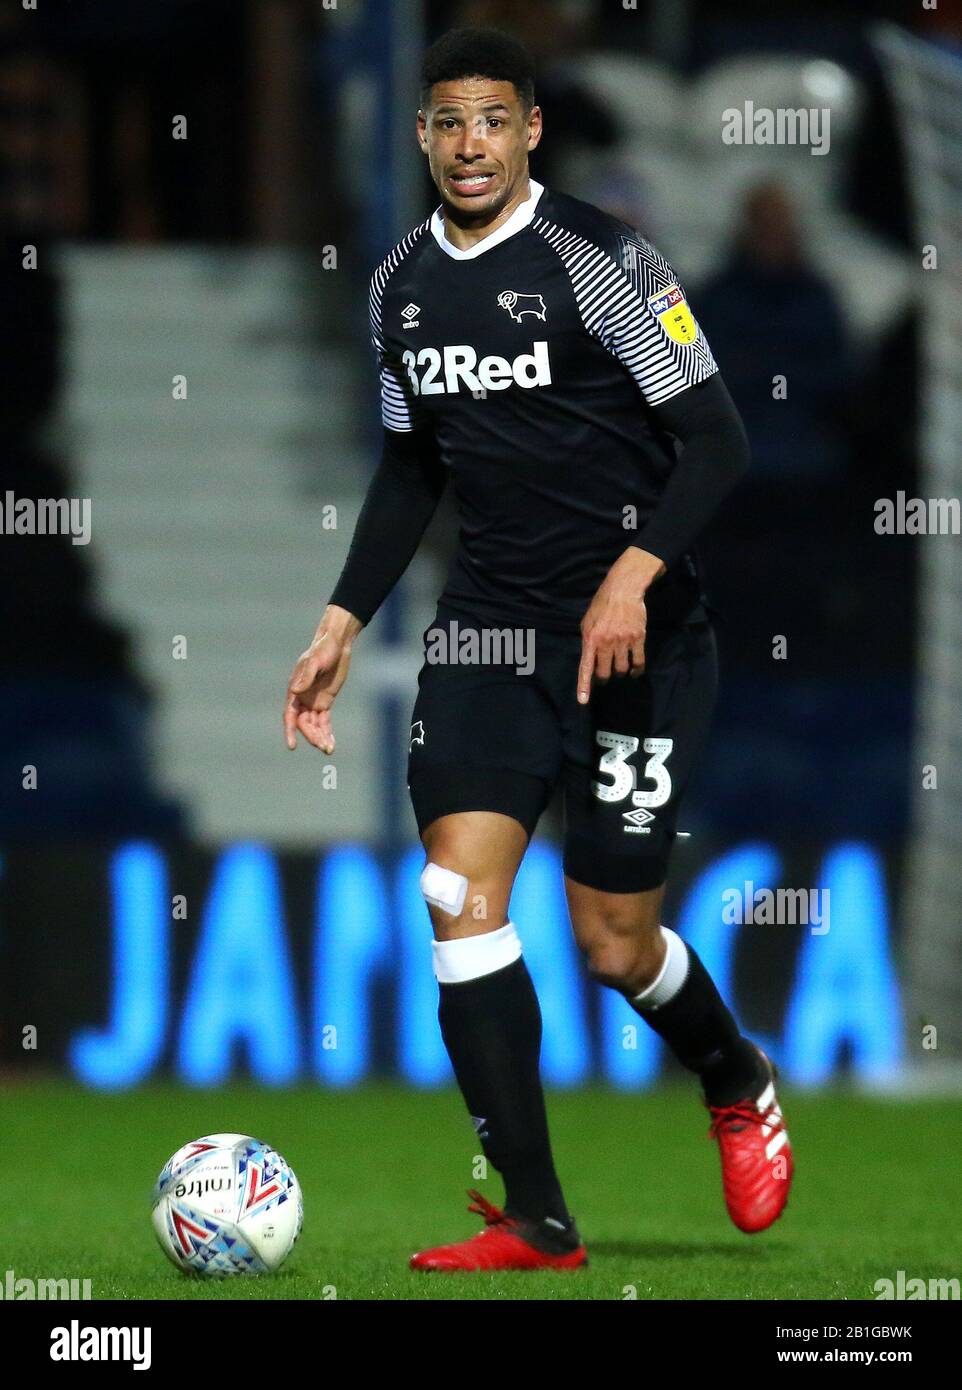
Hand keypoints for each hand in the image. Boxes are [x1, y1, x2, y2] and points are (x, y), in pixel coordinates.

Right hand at [283, 606, 360, 752]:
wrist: (337, 644)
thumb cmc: (324, 649)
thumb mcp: (315, 660)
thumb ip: (306, 675)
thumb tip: (295, 691)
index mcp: (295, 689)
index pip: (290, 715)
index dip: (290, 731)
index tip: (292, 746)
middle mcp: (302, 698)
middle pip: (303, 723)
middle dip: (312, 736)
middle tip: (323, 746)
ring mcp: (313, 701)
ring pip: (314, 725)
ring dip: (320, 737)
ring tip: (329, 749)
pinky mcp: (325, 702)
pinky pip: (324, 721)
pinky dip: (327, 732)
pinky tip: (331, 744)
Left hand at [577, 547, 664, 703]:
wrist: (623, 590)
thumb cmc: (602, 605)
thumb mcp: (587, 621)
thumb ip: (588, 641)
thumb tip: (589, 659)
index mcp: (590, 639)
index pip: (585, 667)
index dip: (584, 686)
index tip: (583, 701)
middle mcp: (606, 642)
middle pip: (605, 673)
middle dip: (604, 678)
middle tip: (605, 676)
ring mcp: (622, 641)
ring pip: (622, 669)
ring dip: (620, 672)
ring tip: (620, 668)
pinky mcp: (638, 638)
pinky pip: (638, 662)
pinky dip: (636, 670)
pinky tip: (635, 671)